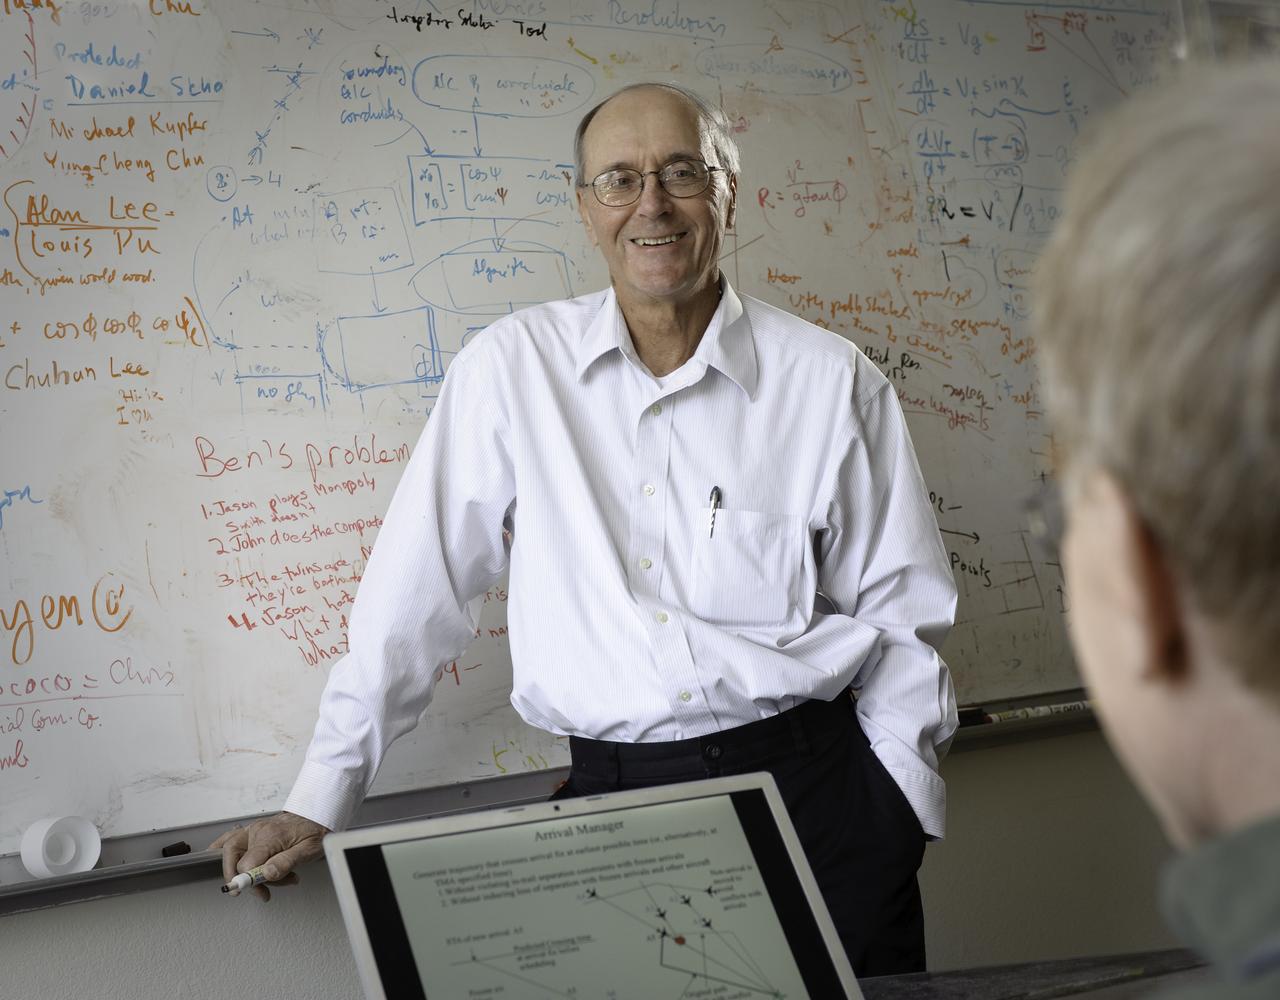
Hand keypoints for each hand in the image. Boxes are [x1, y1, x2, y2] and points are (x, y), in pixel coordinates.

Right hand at [209, 811, 329, 900]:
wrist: (318, 815)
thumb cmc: (314, 832)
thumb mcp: (309, 850)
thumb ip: (287, 862)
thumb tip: (267, 874)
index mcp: (271, 835)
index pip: (248, 861)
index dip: (250, 881)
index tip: (260, 892)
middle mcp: (258, 830)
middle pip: (233, 856)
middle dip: (243, 879)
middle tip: (261, 892)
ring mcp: (253, 830)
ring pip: (231, 851)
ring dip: (242, 871)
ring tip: (267, 883)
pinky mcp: (252, 831)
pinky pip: (230, 839)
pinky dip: (222, 851)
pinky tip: (224, 864)